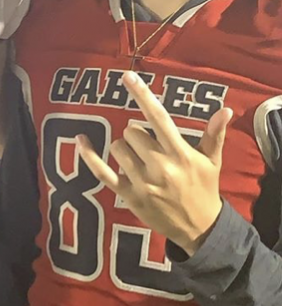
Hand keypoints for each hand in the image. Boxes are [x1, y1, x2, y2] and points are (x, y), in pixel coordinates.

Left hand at [76, 70, 230, 255]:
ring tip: (140, 160)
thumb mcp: (212, 161)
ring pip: (118, 147)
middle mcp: (160, 166)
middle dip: (137, 135)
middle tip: (150, 148)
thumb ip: (214, 134)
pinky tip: (80, 139)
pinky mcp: (128, 195)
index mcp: (180, 154)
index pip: (158, 117)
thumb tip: (225, 110)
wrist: (199, 228)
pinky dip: (88, 155)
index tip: (128, 77)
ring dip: (124, 148)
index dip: (142, 95)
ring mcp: (142, 182)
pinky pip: (101, 171)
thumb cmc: (204, 188)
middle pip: (131, 131)